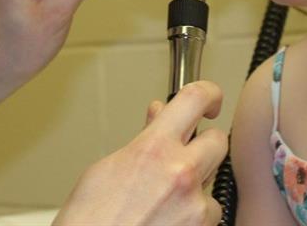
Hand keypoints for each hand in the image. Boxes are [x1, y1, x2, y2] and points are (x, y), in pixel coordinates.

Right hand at [55, 81, 227, 225]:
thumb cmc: (88, 222)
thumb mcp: (107, 169)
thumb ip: (143, 139)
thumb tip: (160, 116)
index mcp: (154, 149)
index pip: (195, 99)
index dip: (208, 93)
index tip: (210, 100)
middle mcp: (181, 174)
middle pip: (217, 142)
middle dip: (203, 145)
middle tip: (185, 155)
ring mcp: (195, 208)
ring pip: (212, 186)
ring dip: (196, 190)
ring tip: (163, 204)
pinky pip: (210, 217)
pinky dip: (193, 219)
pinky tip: (166, 221)